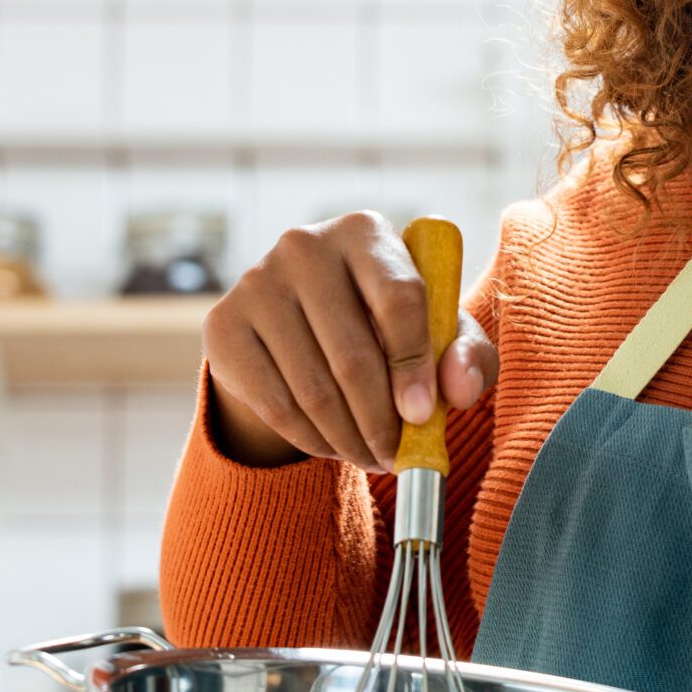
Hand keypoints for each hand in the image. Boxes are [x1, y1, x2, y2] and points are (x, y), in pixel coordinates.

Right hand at [200, 210, 498, 470]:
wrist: (298, 322)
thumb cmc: (384, 322)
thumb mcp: (437, 331)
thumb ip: (467, 354)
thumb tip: (460, 388)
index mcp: (366, 233)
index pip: (398, 298)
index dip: (415, 365)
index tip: (424, 416)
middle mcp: (306, 246)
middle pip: (352, 355)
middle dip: (382, 421)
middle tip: (398, 457)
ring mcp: (257, 282)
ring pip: (313, 389)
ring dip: (350, 439)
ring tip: (373, 457)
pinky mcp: (224, 325)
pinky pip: (275, 404)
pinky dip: (312, 440)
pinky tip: (335, 446)